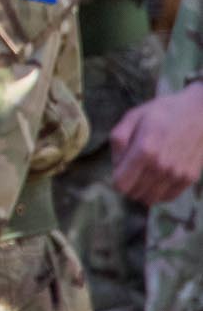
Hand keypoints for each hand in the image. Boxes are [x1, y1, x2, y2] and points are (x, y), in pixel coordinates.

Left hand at [111, 83, 202, 204]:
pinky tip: (159, 177)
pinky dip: (160, 192)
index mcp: (144, 151)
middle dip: (129, 184)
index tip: (121, 169)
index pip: (121, 185)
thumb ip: (118, 140)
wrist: (200, 113)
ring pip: (150, 199)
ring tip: (147, 173)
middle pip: (134, 194)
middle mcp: (161, 166)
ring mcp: (177, 174)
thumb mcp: (133, 117)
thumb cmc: (164, 112)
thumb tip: (116, 164)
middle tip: (134, 169)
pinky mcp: (189, 178)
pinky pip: (168, 197)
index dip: (116, 179)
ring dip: (144, 190)